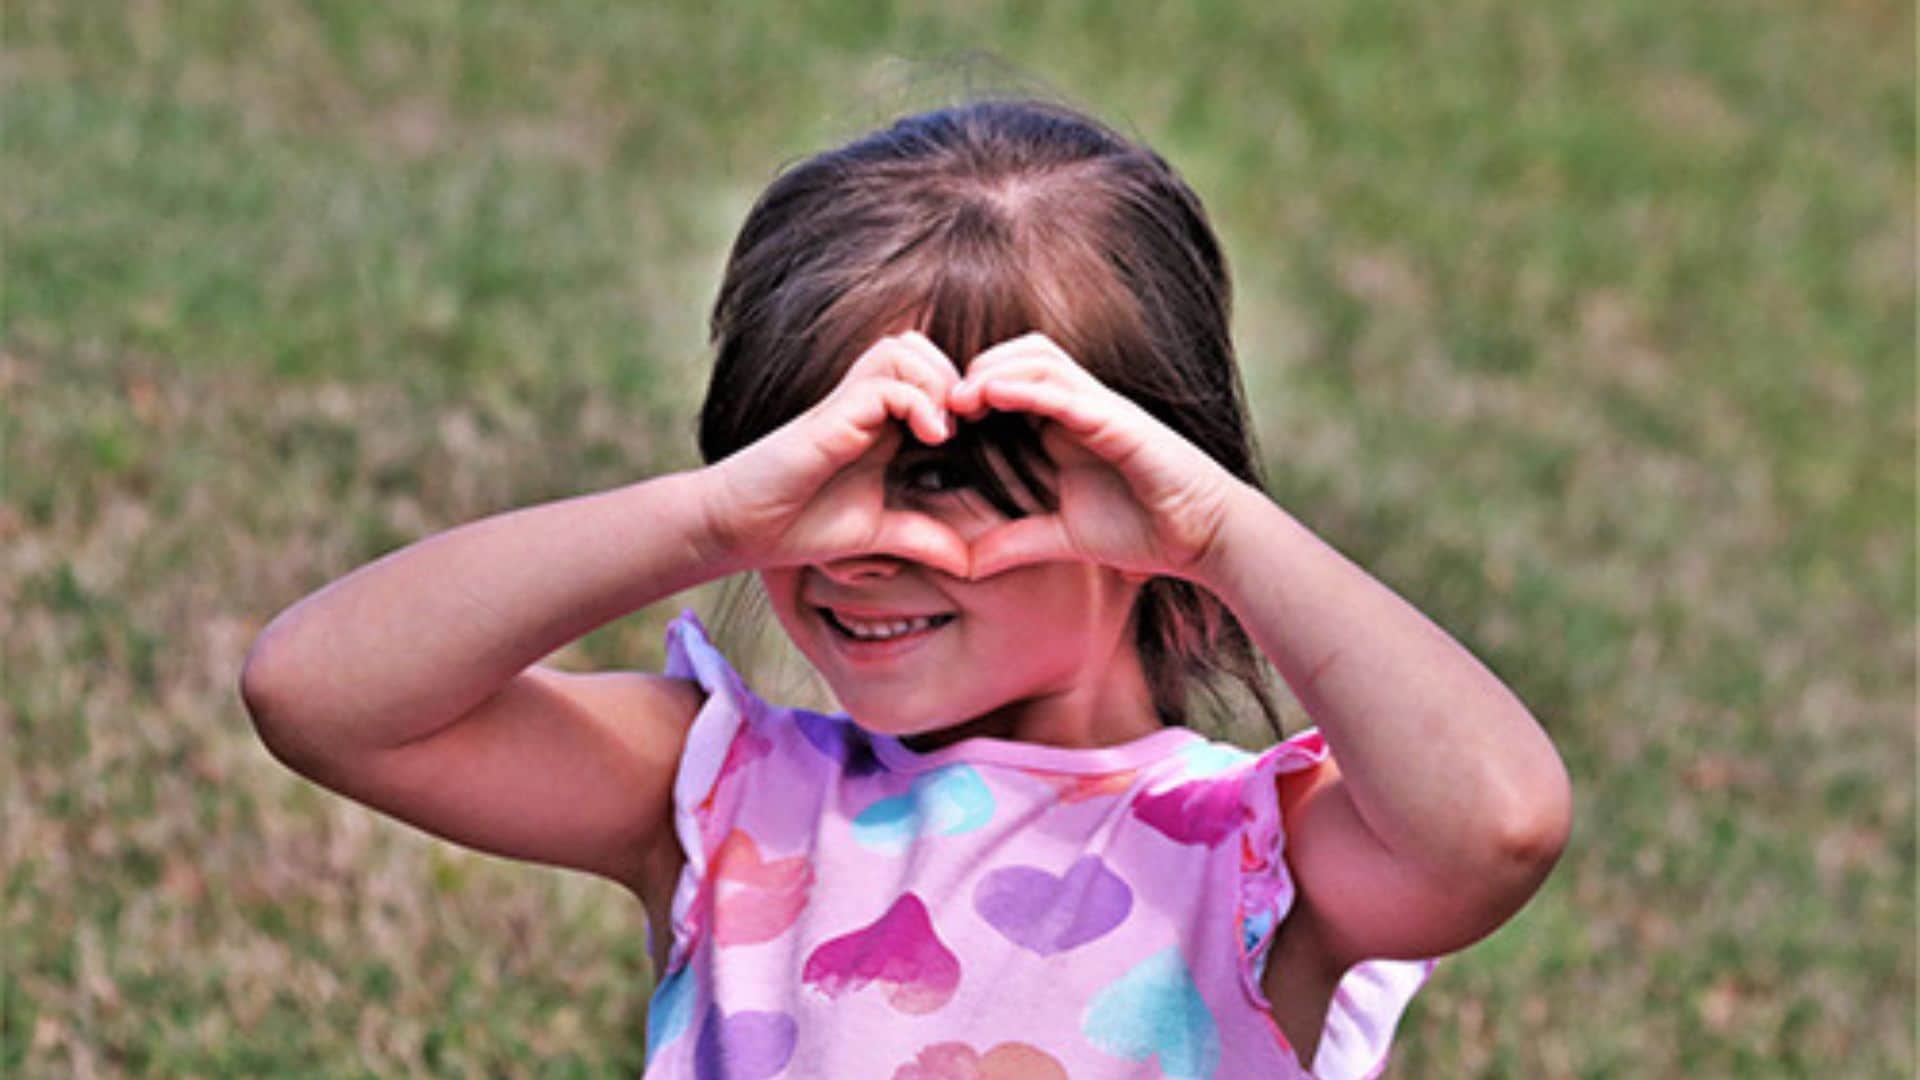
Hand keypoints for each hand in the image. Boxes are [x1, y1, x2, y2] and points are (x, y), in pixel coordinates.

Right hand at [696, 331, 972, 577]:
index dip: (963, 395)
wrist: (742, 528)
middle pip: (922, 348)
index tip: (984, 436)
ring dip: (937, 383)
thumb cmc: (801, 524)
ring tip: (945, 432)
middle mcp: (865, 403)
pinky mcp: (833, 416)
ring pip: (905, 350)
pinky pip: (886, 383)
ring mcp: (848, 404)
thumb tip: (971, 564)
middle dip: (956, 379)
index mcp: (881, 422)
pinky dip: (917, 401)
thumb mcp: (879, 534)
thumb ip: (923, 538)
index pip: (931, 375)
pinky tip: (929, 438)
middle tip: (970, 426)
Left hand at [946, 332, 1246, 581]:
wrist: (1200, 538)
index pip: (1009, 380)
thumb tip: (964, 564)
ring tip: (958, 397)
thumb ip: (1014, 542)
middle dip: (974, 368)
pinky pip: (1067, 391)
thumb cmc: (1140, 529)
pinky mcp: (1119, 421)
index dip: (969, 389)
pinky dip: (1029, 386)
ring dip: (994, 368)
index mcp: (1063, 424)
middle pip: (1019, 353)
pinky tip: (994, 395)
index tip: (932, 418)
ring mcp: (1100, 408)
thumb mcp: (1060, 538)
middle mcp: (1079, 405)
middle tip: (938, 401)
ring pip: (1039, 357)